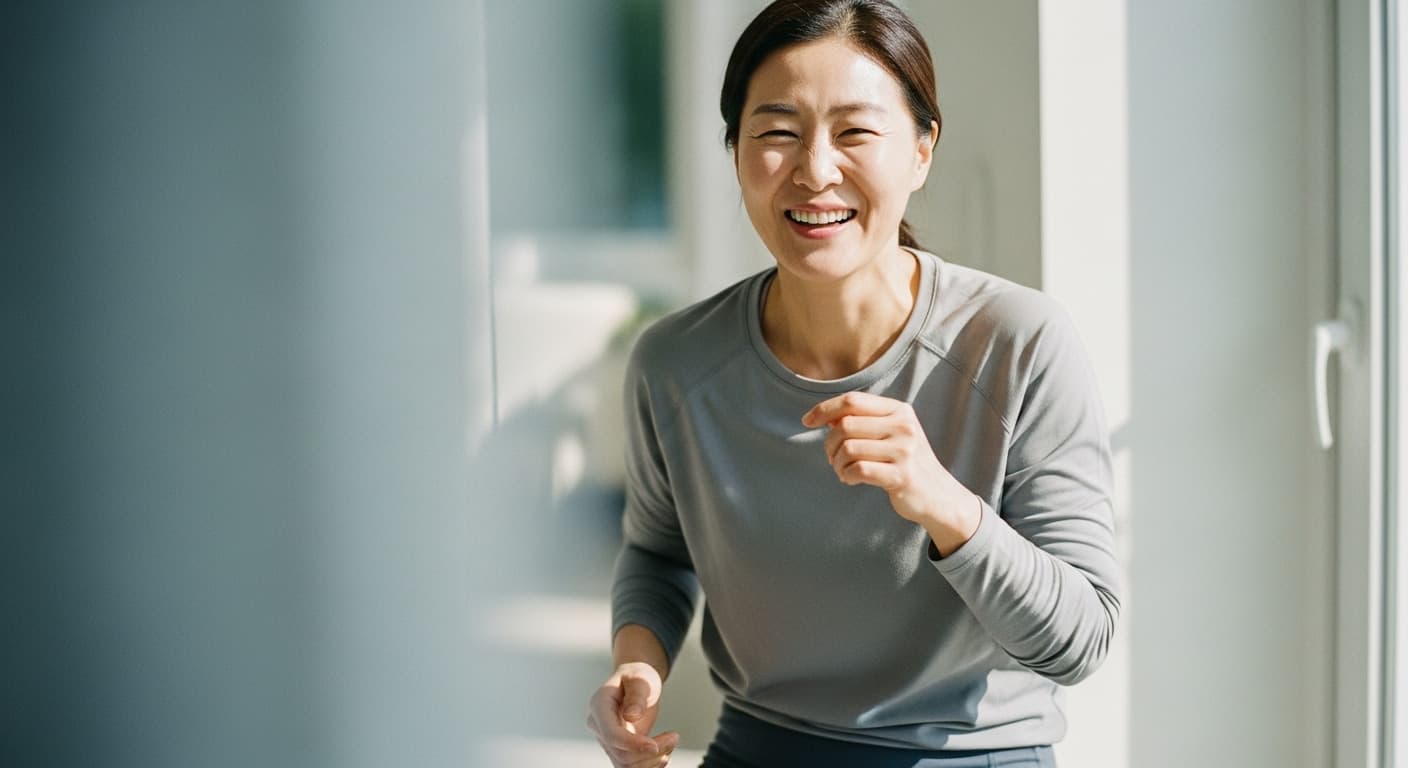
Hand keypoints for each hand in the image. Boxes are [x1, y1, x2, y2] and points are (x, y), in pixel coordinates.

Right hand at [587, 662, 677, 767]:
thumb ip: (637, 695)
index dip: (633, 744)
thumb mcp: (640, 677)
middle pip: (621, 755)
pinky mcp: (619, 749)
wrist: (635, 684)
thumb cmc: (637, 677)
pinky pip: (632, 767)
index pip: (611, 734)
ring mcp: (608, 740)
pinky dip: (651, 764)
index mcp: (599, 705)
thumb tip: (631, 715)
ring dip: (652, 761)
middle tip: (674, 737)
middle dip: (651, 752)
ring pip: (626, 767)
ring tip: (670, 742)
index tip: (655, 746)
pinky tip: (664, 751)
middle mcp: (599, 727)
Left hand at [802, 391, 979, 553]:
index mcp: (899, 410)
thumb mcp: (890, 434)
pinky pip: (859, 470)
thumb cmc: (906, 462)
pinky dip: (847, 476)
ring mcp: (904, 450)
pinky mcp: (902, 475)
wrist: (938, 495)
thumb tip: (828, 418)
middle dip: (830, 444)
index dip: (824, 409)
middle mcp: (903, 426)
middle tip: (833, 459)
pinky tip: (851, 480)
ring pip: (849, 448)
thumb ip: (863, 423)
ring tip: (843, 471)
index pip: (852, 401)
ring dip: (838, 463)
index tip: (807, 421)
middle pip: (846, 425)